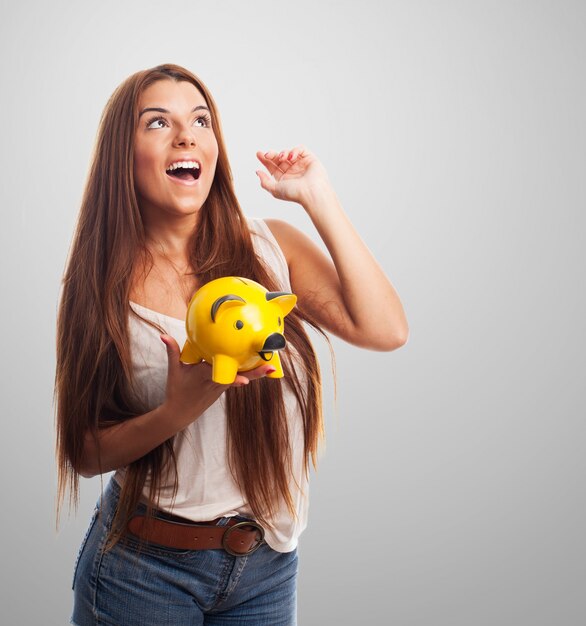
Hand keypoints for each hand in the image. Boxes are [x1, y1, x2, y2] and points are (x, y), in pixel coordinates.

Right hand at [160, 335, 275, 426]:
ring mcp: (221, 386)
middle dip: (254, 374)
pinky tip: (261, 367)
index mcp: (204, 376)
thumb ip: (172, 351)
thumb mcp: (174, 370)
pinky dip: (248, 373)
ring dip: (255, 373)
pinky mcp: (223, 388)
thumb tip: (163, 335)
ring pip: (241, 377)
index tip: (246, 381)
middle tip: (270, 368)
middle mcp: (216, 382)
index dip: (234, 377)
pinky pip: (237, 378)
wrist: (180, 413)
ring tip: (271, 368)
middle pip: (237, 376)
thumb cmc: (176, 390)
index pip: (220, 374)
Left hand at [255, 145, 332, 206]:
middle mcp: (293, 172)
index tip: (259, 154)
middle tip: (267, 155)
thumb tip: (257, 172)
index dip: (265, 160)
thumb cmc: (295, 194)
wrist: (311, 193)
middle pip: (279, 159)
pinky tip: (291, 157)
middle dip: (272, 155)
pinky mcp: (310, 159)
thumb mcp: (275, 190)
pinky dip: (295, 150)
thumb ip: (264, 182)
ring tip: (281, 157)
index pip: (273, 167)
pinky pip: (301, 150)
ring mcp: (301, 165)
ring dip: (283, 153)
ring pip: (289, 153)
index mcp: (285, 179)